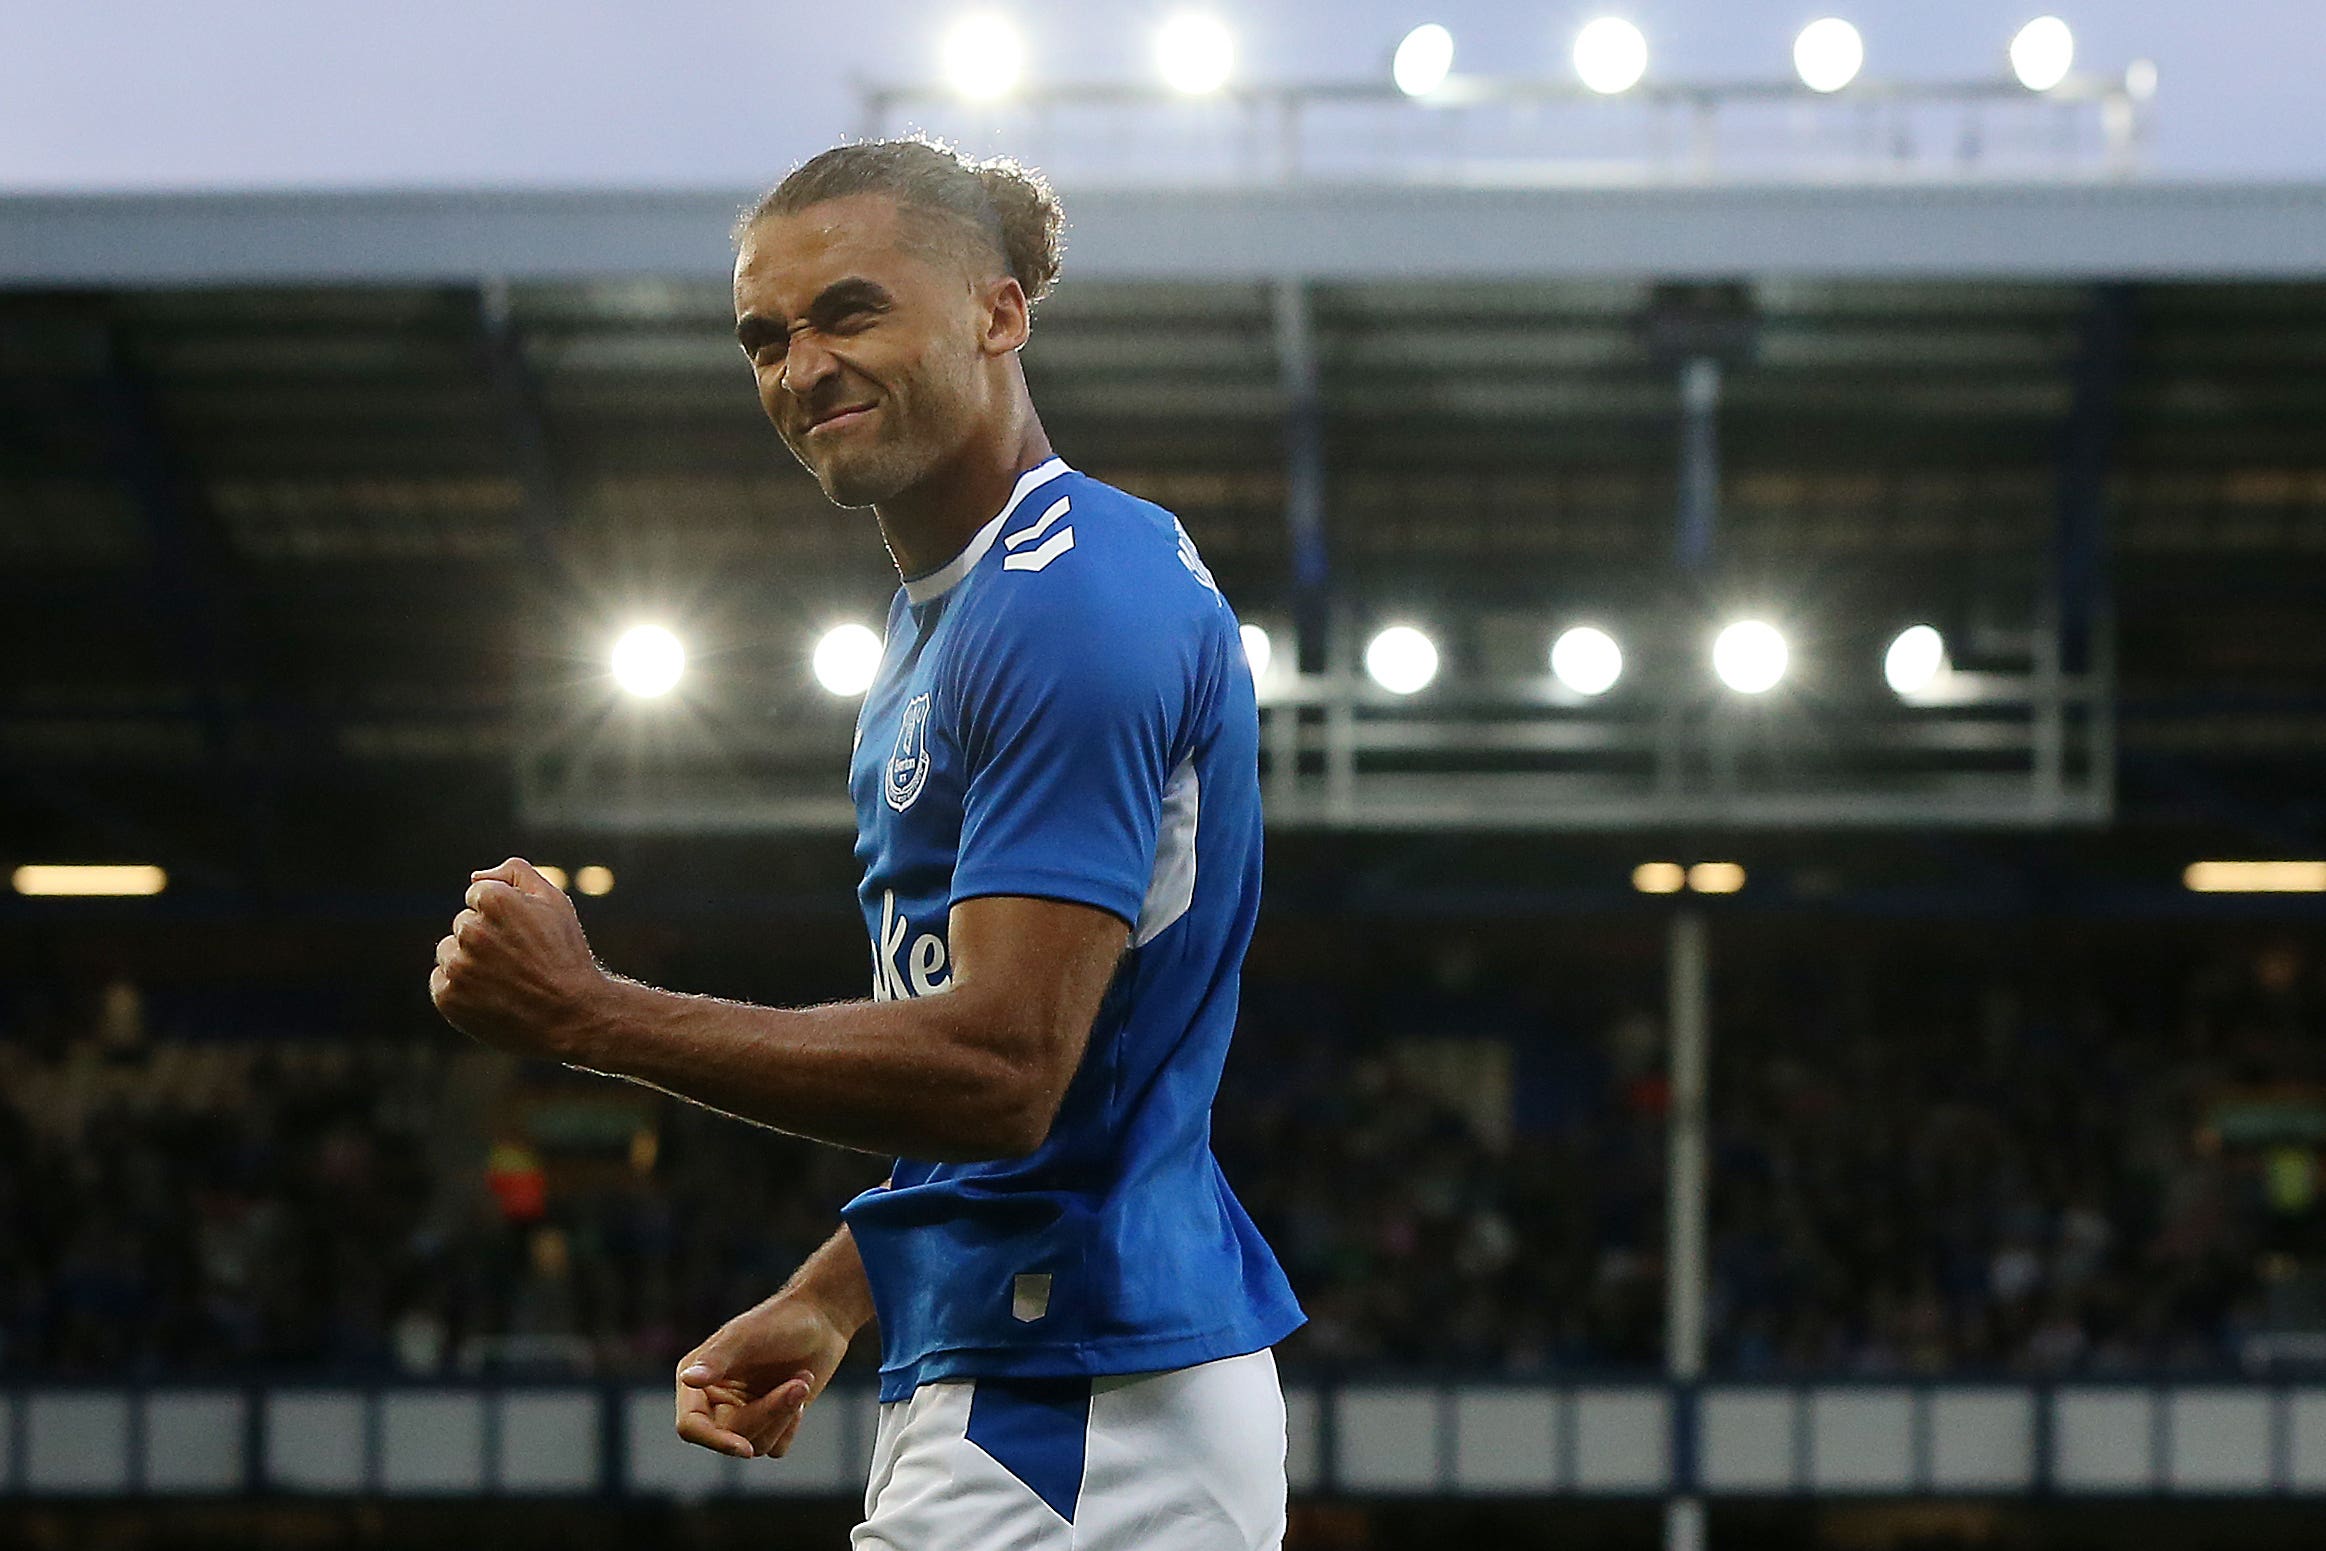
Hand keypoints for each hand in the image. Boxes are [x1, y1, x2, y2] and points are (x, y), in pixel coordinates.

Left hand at [429, 857, 607, 1059]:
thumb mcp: (555, 902)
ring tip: (505, 980)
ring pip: (449, 952)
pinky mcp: (448, 997)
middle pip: (463, 924)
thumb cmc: (565, 956)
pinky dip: (461, 989)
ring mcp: (458, 966)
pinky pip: (442, 982)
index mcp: (495, 900)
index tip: (524, 935)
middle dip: (485, 937)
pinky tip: (491, 997)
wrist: (572, 1017)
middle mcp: (471, 930)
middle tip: (518, 961)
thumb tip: (475, 877)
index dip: (504, 915)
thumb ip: (515, 873)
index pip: (477, 895)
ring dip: (469, 962)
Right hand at [675, 1293, 853, 1458]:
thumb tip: (689, 1379)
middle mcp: (715, 1402)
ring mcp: (743, 1415)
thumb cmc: (780, 1320)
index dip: (714, 1441)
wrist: (821, 1320)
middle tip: (798, 1384)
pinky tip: (800, 1391)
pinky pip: (776, 1447)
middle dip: (769, 1412)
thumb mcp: (746, 1335)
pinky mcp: (769, 1423)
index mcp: (697, 1382)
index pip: (691, 1425)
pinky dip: (792, 1424)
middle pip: (732, 1435)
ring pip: (757, 1444)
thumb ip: (717, 1359)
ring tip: (802, 1380)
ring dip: (785, 1414)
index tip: (744, 1449)